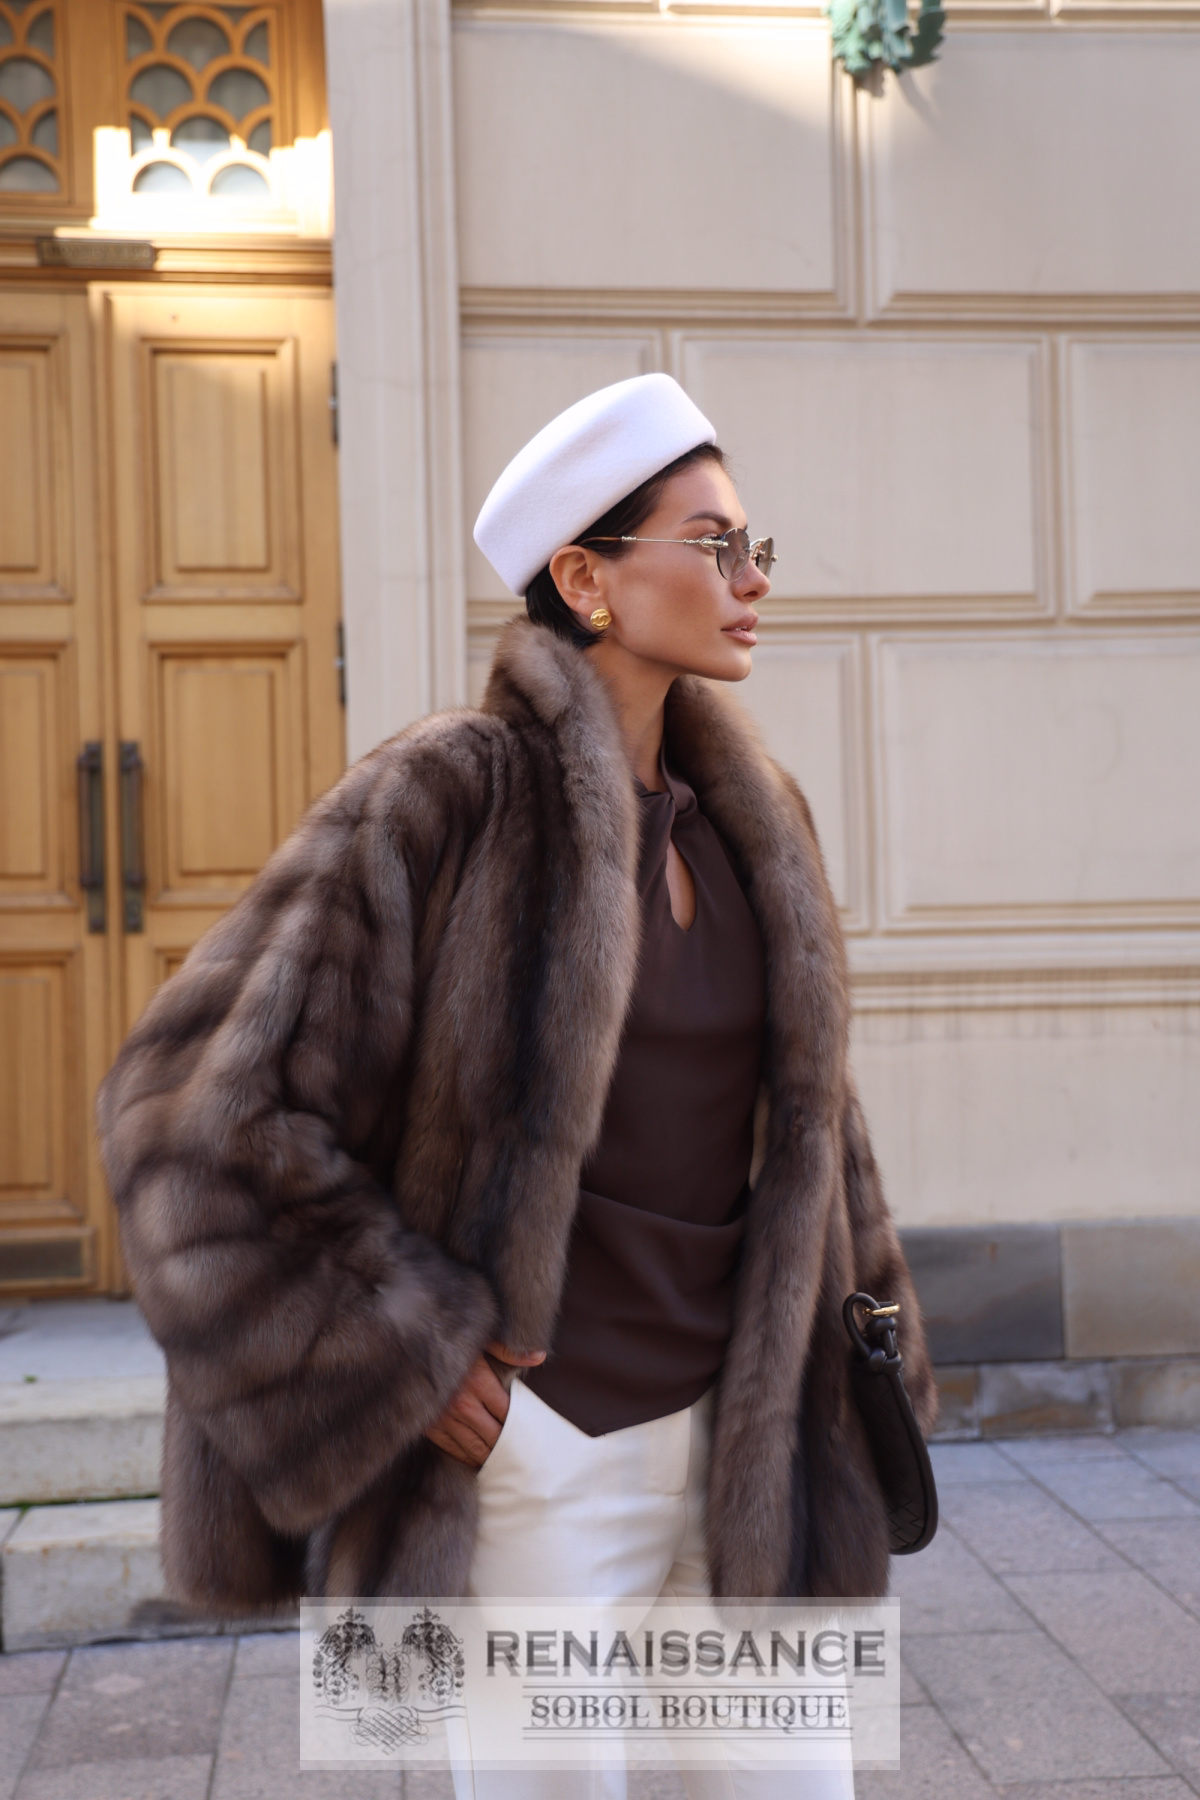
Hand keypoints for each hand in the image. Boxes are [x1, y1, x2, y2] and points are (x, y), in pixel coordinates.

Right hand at [425, 1341, 545, 1466]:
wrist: (408, 1343)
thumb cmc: (448, 1335)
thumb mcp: (481, 1337)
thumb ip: (510, 1350)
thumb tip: (539, 1357)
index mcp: (479, 1381)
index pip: (507, 1412)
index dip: (518, 1423)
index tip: (527, 1430)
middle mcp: (462, 1403)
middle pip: (493, 1435)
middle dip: (507, 1445)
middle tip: (520, 1453)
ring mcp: (443, 1417)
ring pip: (474, 1447)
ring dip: (489, 1455)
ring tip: (502, 1461)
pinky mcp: (427, 1425)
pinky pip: (451, 1448)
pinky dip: (466, 1457)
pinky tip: (475, 1459)